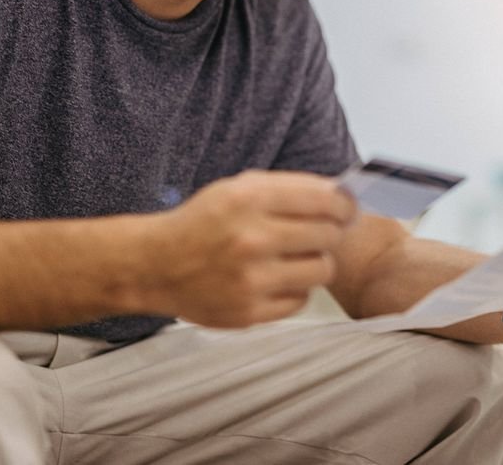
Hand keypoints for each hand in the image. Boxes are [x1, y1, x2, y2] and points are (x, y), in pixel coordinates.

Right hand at [140, 170, 356, 327]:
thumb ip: (289, 188)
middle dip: (330, 232)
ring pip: (322, 271)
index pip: (326, 201)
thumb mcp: (239, 188)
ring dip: (315, 263)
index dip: (346, 205)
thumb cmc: (204, 222)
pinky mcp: (249, 313)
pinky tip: (276, 280)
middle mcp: (251, 239)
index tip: (346, 210)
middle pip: (328, 236)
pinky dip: (295, 290)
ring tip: (296, 258)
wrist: (155, 266)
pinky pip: (301, 300)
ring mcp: (251, 280)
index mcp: (249, 199)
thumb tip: (343, 196)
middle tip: (318, 234)